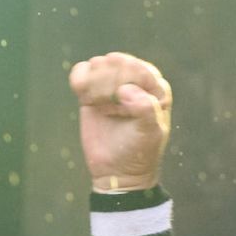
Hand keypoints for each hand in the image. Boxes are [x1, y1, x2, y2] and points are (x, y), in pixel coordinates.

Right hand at [69, 52, 171, 189]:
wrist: (117, 173)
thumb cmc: (138, 153)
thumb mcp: (150, 134)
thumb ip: (146, 109)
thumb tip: (124, 90)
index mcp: (155, 88)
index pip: (139, 68)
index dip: (127, 82)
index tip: (121, 100)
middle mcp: (135, 80)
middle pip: (117, 62)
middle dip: (109, 83)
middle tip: (108, 108)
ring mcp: (112, 84)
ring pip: (98, 64)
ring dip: (96, 86)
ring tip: (101, 108)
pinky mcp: (92, 91)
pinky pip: (81, 72)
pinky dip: (80, 81)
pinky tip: (86, 100)